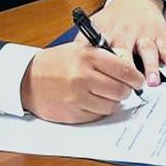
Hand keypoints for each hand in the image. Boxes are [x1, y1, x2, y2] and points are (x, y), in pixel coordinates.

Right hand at [20, 42, 145, 123]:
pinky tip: (89, 101)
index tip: (138, 80)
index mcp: (88, 57)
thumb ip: (104, 57)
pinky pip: (97, 115)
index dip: (136, 77)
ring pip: (111, 106)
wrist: (27, 79)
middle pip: (121, 91)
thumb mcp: (79, 50)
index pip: (124, 69)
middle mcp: (83, 77)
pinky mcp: (73, 113)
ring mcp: (77, 97)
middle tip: (120, 88)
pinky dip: (97, 110)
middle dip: (124, 91)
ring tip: (101, 93)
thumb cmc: (56, 63)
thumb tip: (130, 72)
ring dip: (111, 102)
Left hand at [90, 0, 165, 87]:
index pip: (102, 53)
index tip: (101, 84)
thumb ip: (84, 43)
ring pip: (148, 51)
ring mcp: (144, 35)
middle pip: (125, 54)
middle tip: (128, 89)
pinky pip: (165, 47)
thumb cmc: (115, 20)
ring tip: (152, 82)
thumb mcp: (96, 26)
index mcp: (107, 34)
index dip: (101, 68)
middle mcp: (125, 34)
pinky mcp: (159, 35)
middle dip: (127, 71)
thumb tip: (71, 63)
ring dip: (151, 67)